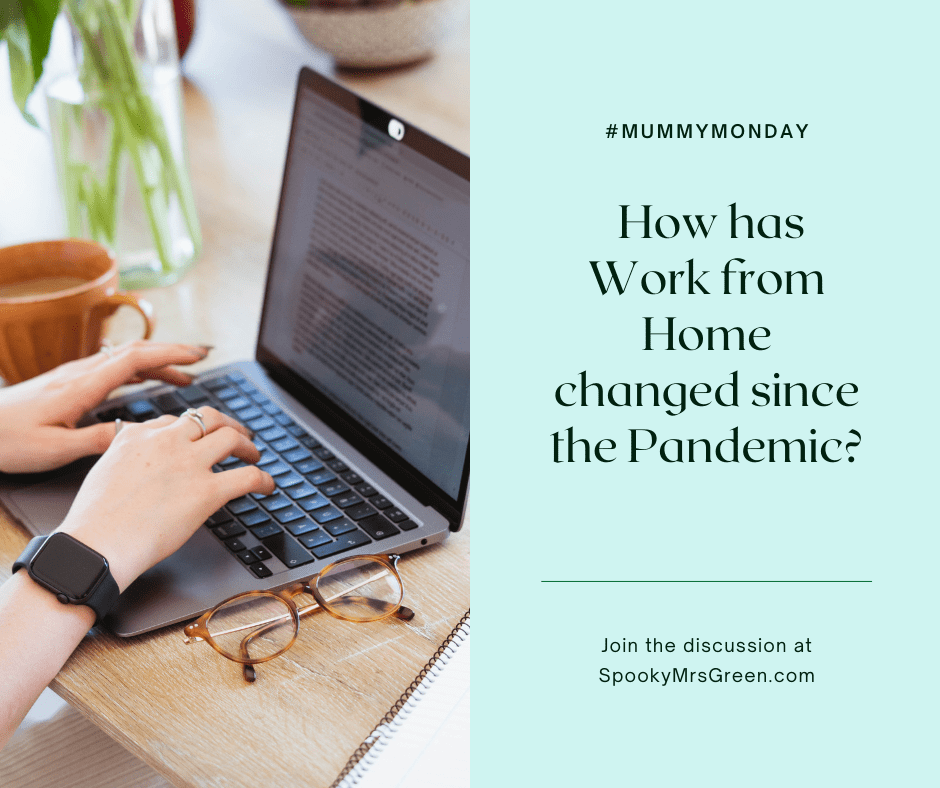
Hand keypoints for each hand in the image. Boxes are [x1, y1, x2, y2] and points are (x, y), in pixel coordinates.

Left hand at [0, 340, 211, 473]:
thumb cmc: (7, 441)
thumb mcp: (55, 450)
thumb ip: (99, 441)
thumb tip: (138, 436)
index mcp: (82, 387)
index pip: (135, 359)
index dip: (170, 354)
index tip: (198, 356)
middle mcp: (79, 375)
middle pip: (134, 352)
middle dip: (172, 352)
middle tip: (203, 357)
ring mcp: (72, 376)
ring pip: (123, 358)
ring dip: (157, 361)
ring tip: (184, 374)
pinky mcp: (66, 383)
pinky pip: (111, 368)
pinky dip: (137, 369)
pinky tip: (145, 380)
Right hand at [58, 407, 275, 591]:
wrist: (97, 545)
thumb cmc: (94, 522)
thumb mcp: (103, 472)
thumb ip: (125, 459)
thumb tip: (135, 462)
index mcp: (137, 436)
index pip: (173, 421)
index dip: (191, 430)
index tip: (198, 438)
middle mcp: (166, 442)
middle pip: (207, 417)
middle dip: (227, 423)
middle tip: (238, 435)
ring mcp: (189, 465)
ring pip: (231, 437)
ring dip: (248, 445)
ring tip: (254, 456)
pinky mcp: (207, 491)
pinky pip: (247, 477)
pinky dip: (264, 479)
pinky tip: (267, 486)